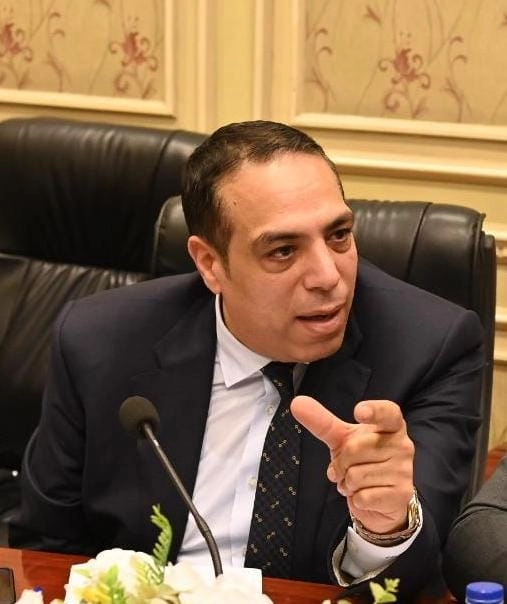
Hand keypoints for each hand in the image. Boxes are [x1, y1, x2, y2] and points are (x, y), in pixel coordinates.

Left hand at [290, 396, 414, 534]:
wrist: (381, 497)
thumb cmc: (362, 459)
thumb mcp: (342, 439)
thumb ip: (322, 421)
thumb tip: (297, 403)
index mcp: (391, 425)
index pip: (387, 412)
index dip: (374, 411)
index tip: (358, 411)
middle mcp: (402, 444)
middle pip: (354, 449)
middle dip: (341, 463)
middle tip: (347, 467)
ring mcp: (404, 470)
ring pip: (356, 475)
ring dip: (347, 482)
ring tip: (356, 481)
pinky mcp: (401, 494)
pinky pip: (362, 495)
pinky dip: (355, 498)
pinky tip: (364, 495)